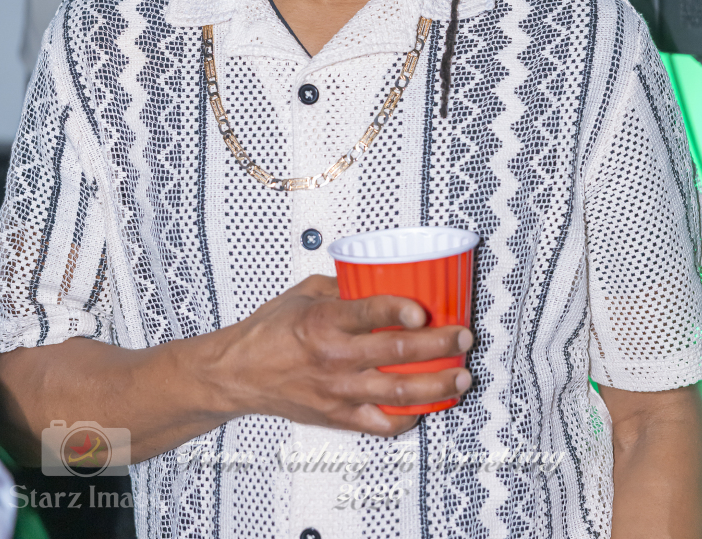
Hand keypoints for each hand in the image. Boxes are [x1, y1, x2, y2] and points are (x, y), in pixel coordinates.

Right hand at [209, 275, 473, 435]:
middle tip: (462, 337)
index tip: (424, 308)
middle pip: (397, 353)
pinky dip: (410, 417)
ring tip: (461, 376)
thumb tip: (377, 279)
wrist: (239, 374)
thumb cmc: (268, 332)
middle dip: (439, 345)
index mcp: (323, 322)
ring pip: (399, 392)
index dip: (400, 310)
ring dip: (437, 384)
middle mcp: (334, 358)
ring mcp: (338, 391)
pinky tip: (428, 405)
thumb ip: (343, 287)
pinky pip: (382, 423)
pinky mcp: (339, 416)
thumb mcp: (304, 293)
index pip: (369, 313)